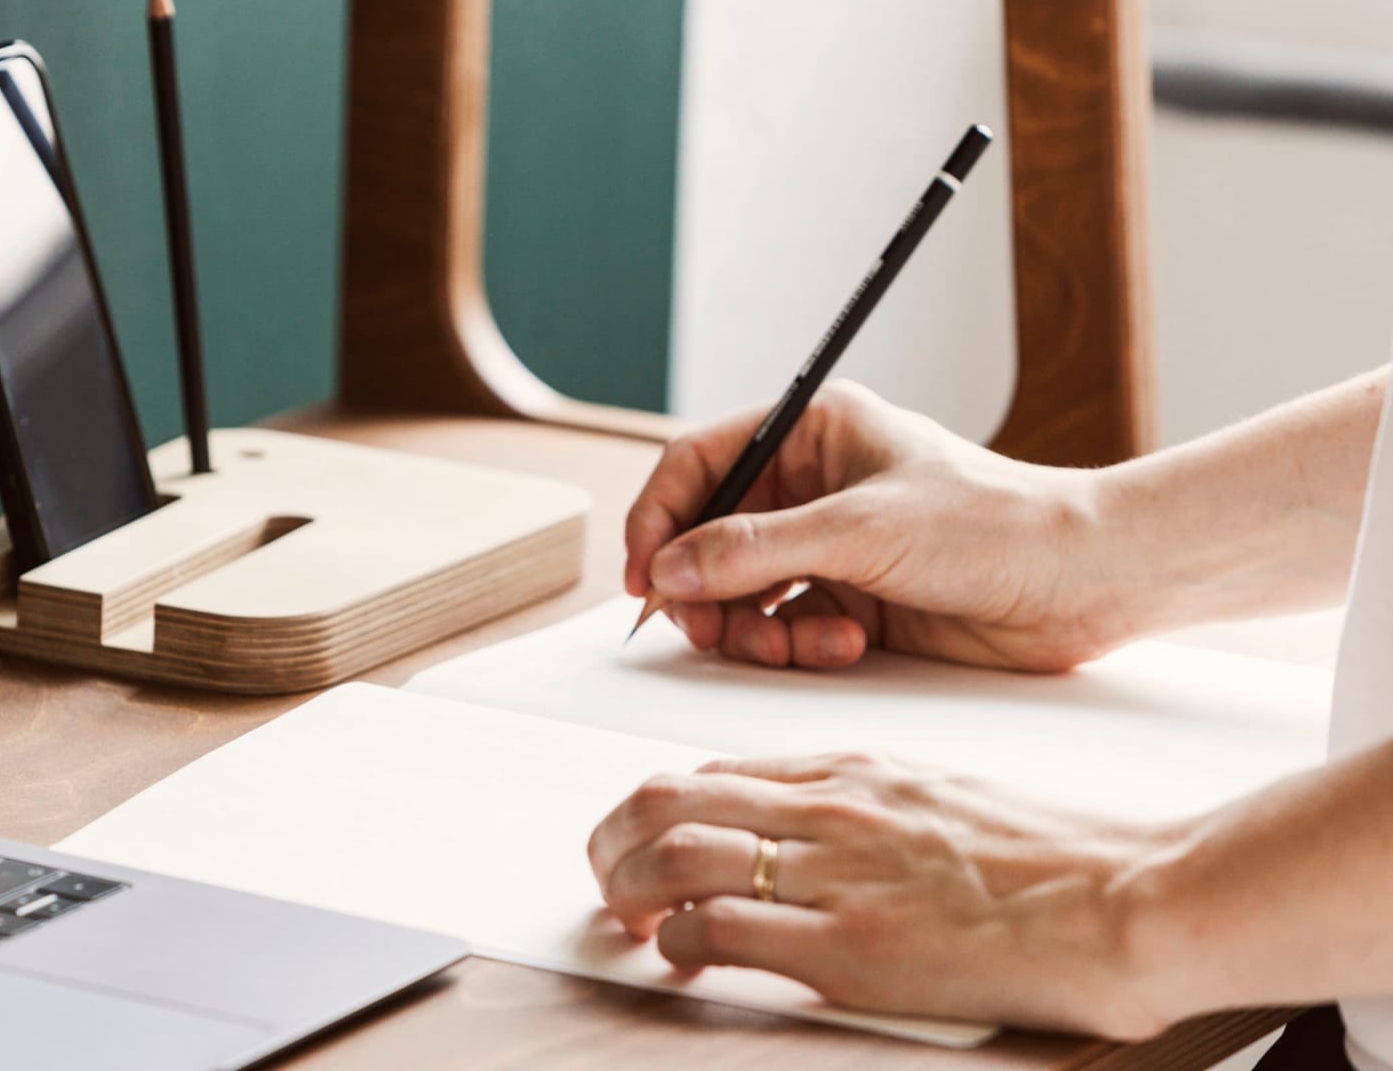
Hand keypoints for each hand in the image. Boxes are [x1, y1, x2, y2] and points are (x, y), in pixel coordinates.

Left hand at [587, 752, 1179, 1038]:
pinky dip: (677, 944)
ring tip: (624, 918)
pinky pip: (721, 930)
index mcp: (849, 769)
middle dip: (614, 837)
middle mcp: (826, 808)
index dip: (658, 808)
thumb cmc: (1051, 856)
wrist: (1123, 896)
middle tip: (607, 877)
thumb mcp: (937, 796)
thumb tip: (804, 832)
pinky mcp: (849, 946)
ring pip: (675, 852)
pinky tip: (680, 960)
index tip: (646, 843)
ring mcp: (834, 873)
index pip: (712, 771)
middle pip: (667, 797)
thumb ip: (862, 807)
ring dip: (626, 887)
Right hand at [624, 381, 1125, 670]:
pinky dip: (798, 646)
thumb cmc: (994, 525)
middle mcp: (812, 486)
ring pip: (740, 594)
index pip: (698, 464)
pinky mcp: (851, 602)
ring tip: (803, 642)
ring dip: (756, 628)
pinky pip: (783, 629)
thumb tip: (667, 569)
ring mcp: (830, 548)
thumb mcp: (859, 529)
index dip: (658, 518)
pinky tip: (847, 644)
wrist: (1084, 583)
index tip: (644, 577)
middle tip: (709, 630)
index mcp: (812, 433)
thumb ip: (753, 549)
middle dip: (704, 590)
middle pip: (707, 538)